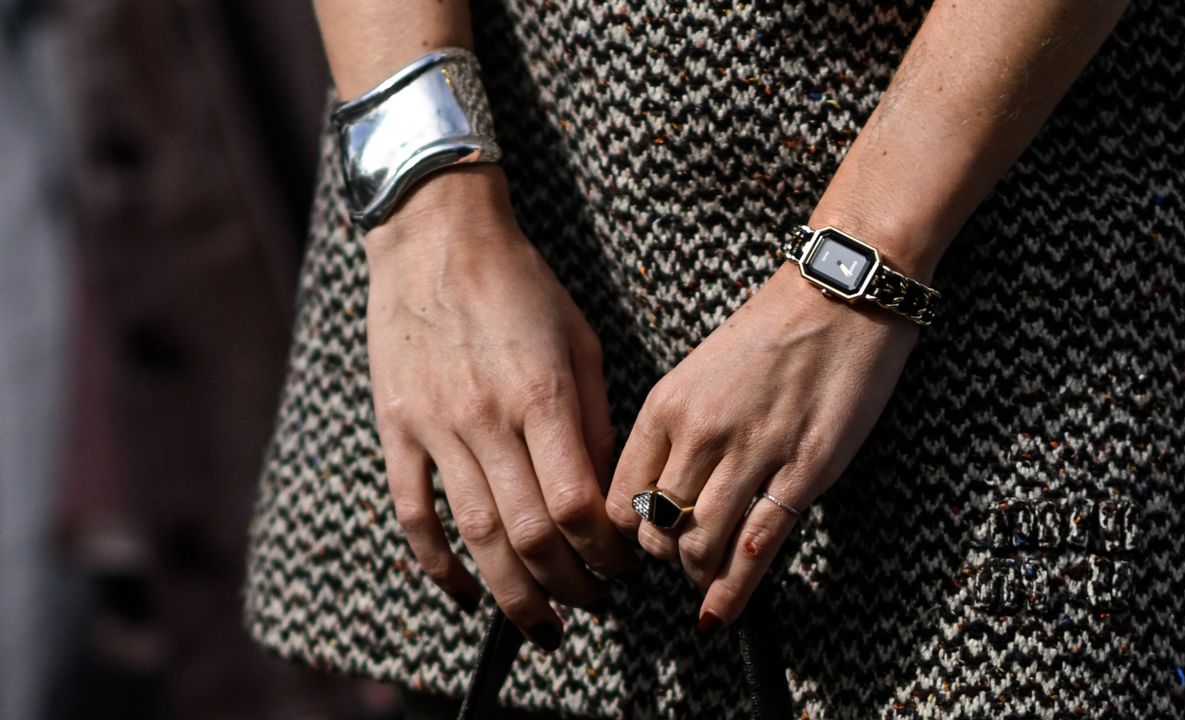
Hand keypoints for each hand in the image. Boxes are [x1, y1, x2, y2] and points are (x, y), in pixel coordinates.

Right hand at [364, 166, 637, 650]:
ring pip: (475, 536)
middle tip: (591, 608)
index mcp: (542, 396)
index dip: (603, 553)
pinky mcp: (398, 429)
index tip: (620, 567)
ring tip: (542, 625)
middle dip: (567, 587)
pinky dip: (437, 565)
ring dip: (512, 593)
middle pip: (530, 535)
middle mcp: (487, 420)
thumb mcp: (580, 342)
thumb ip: (595, 423)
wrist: (436, 240)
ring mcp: (436, 428)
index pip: (577, 506)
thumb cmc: (522, 287)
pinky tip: (463, 594)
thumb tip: (606, 497)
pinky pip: (414, 513)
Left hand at [605, 259, 920, 629]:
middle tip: (678, 564)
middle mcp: (701, 432)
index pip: (619, 496)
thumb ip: (675, 430)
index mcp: (666, 406)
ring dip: (698, 576)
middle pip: (655, 528)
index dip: (624, 535)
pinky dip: (735, 591)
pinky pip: (757, 545)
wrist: (841, 294)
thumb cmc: (772, 333)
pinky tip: (721, 614)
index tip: (637, 547)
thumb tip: (658, 490)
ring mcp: (753, 452)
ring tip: (705, 582)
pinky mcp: (805, 469)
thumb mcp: (700, 372)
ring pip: (700, 545)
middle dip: (662, 559)